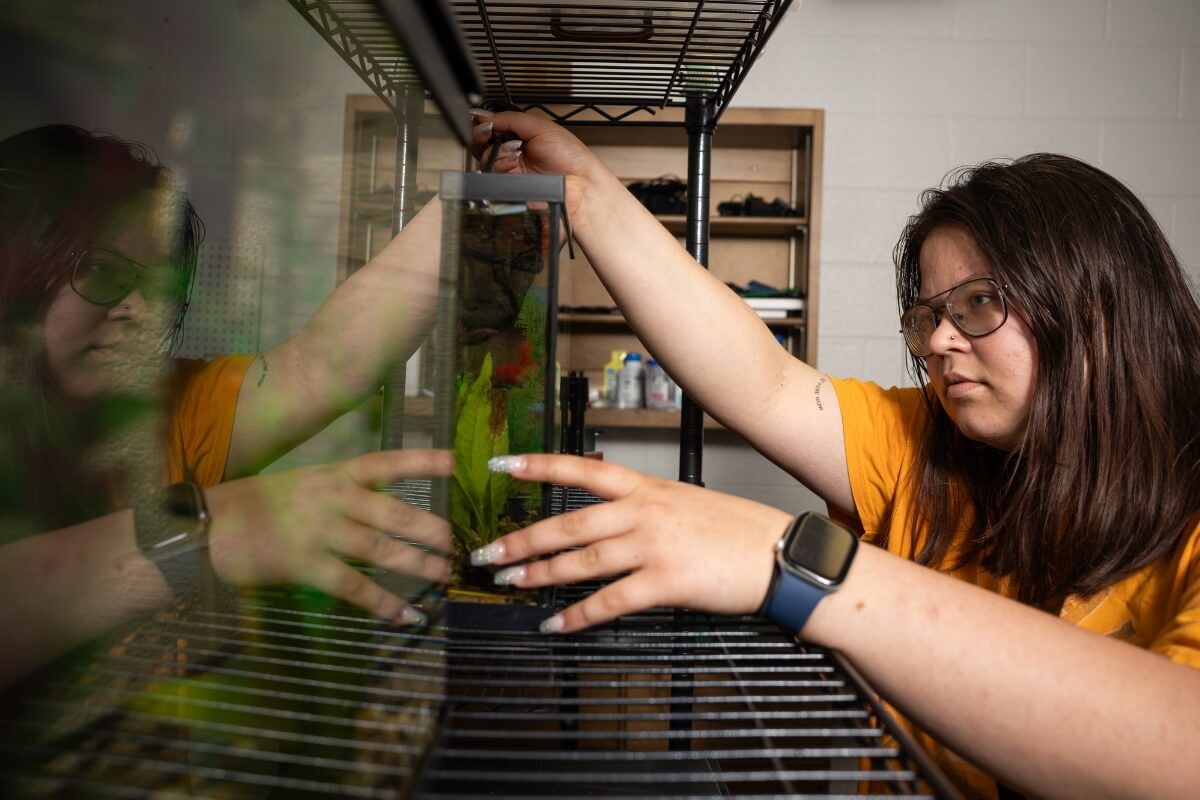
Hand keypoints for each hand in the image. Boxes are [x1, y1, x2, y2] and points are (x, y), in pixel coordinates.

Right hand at [206, 449, 451, 623]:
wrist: (206, 527)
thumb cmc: (253, 505)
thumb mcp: (300, 483)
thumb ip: (338, 492)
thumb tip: (379, 509)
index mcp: (333, 474)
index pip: (386, 463)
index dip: (423, 462)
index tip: (455, 463)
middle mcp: (332, 498)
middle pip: (394, 513)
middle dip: (430, 530)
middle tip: (456, 543)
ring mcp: (320, 531)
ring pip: (382, 550)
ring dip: (418, 565)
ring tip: (442, 575)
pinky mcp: (306, 565)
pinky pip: (355, 587)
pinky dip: (384, 603)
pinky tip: (408, 614)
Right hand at [469, 109, 609, 218]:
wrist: (580, 182)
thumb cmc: (570, 156)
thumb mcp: (539, 126)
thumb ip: (510, 118)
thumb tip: (484, 114)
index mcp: (520, 135)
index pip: (492, 126)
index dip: (483, 121)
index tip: (480, 117)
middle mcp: (513, 152)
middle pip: (482, 143)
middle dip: (482, 134)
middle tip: (489, 131)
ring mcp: (510, 170)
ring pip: (483, 158)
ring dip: (497, 150)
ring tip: (516, 149)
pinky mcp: (509, 186)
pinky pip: (491, 174)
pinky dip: (501, 164)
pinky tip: (515, 161)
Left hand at [472, 454, 792, 633]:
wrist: (778, 554)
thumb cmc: (735, 530)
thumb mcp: (684, 502)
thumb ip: (643, 508)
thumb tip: (608, 522)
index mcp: (647, 488)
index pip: (583, 469)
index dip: (539, 466)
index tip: (502, 465)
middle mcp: (644, 511)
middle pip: (570, 522)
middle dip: (523, 539)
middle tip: (488, 553)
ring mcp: (654, 545)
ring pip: (582, 560)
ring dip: (540, 574)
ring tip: (510, 584)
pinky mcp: (667, 581)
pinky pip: (610, 601)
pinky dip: (578, 615)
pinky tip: (556, 623)